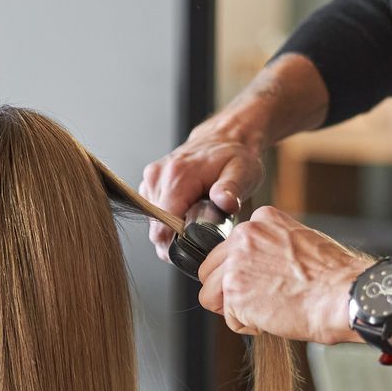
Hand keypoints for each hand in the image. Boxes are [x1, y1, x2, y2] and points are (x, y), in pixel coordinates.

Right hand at [140, 123, 264, 259]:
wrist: (223, 138)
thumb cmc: (234, 156)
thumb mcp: (242, 172)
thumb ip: (231, 188)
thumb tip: (225, 202)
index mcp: (177, 176)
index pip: (162, 226)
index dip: (175, 246)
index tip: (193, 251)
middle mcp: (158, 176)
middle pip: (156, 229)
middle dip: (175, 242)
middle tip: (200, 241)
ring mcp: (151, 179)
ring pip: (152, 224)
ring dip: (170, 232)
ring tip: (194, 225)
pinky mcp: (149, 183)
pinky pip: (151, 214)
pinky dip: (166, 221)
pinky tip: (185, 216)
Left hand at [195, 206, 367, 342]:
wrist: (344, 295)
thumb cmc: (332, 277)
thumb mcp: (300, 243)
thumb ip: (271, 248)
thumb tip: (256, 266)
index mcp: (262, 220)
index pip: (230, 248)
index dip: (243, 271)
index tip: (262, 281)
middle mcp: (244, 236)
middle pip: (211, 269)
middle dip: (228, 290)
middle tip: (258, 301)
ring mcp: (236, 264)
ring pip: (210, 294)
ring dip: (234, 309)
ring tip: (265, 311)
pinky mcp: (234, 292)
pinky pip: (227, 317)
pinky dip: (246, 325)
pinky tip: (271, 319)